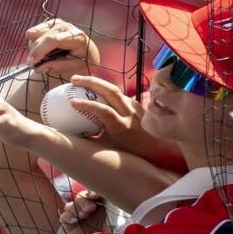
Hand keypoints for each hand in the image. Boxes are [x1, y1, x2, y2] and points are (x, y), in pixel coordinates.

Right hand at [25, 20, 99, 76]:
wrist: (86, 51)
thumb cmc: (81, 60)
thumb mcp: (73, 67)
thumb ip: (56, 67)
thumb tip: (38, 68)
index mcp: (76, 37)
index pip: (53, 40)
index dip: (40, 50)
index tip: (31, 62)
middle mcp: (66, 27)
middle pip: (42, 37)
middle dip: (34, 52)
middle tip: (34, 64)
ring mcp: (57, 23)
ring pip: (34, 34)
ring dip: (35, 48)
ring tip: (47, 56)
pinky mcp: (50, 23)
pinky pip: (33, 32)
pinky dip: (35, 42)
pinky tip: (44, 48)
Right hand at [59, 189, 106, 233]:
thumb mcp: (115, 217)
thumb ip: (109, 203)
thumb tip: (101, 193)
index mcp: (101, 205)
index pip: (93, 193)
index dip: (92, 192)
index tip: (95, 195)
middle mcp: (89, 210)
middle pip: (81, 197)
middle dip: (84, 200)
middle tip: (91, 208)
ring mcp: (78, 218)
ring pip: (71, 205)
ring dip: (77, 207)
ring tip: (84, 215)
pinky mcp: (70, 226)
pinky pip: (64, 216)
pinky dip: (68, 216)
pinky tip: (75, 220)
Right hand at [66, 75, 183, 163]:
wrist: (160, 149)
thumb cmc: (132, 153)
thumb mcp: (109, 150)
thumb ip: (91, 142)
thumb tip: (72, 137)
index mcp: (122, 127)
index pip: (103, 111)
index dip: (87, 105)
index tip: (72, 102)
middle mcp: (129, 113)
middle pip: (110, 91)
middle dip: (90, 82)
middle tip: (73, 80)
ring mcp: (135, 107)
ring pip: (114, 89)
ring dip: (97, 83)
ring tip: (81, 81)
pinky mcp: (137, 104)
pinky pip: (119, 95)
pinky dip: (106, 91)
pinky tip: (96, 91)